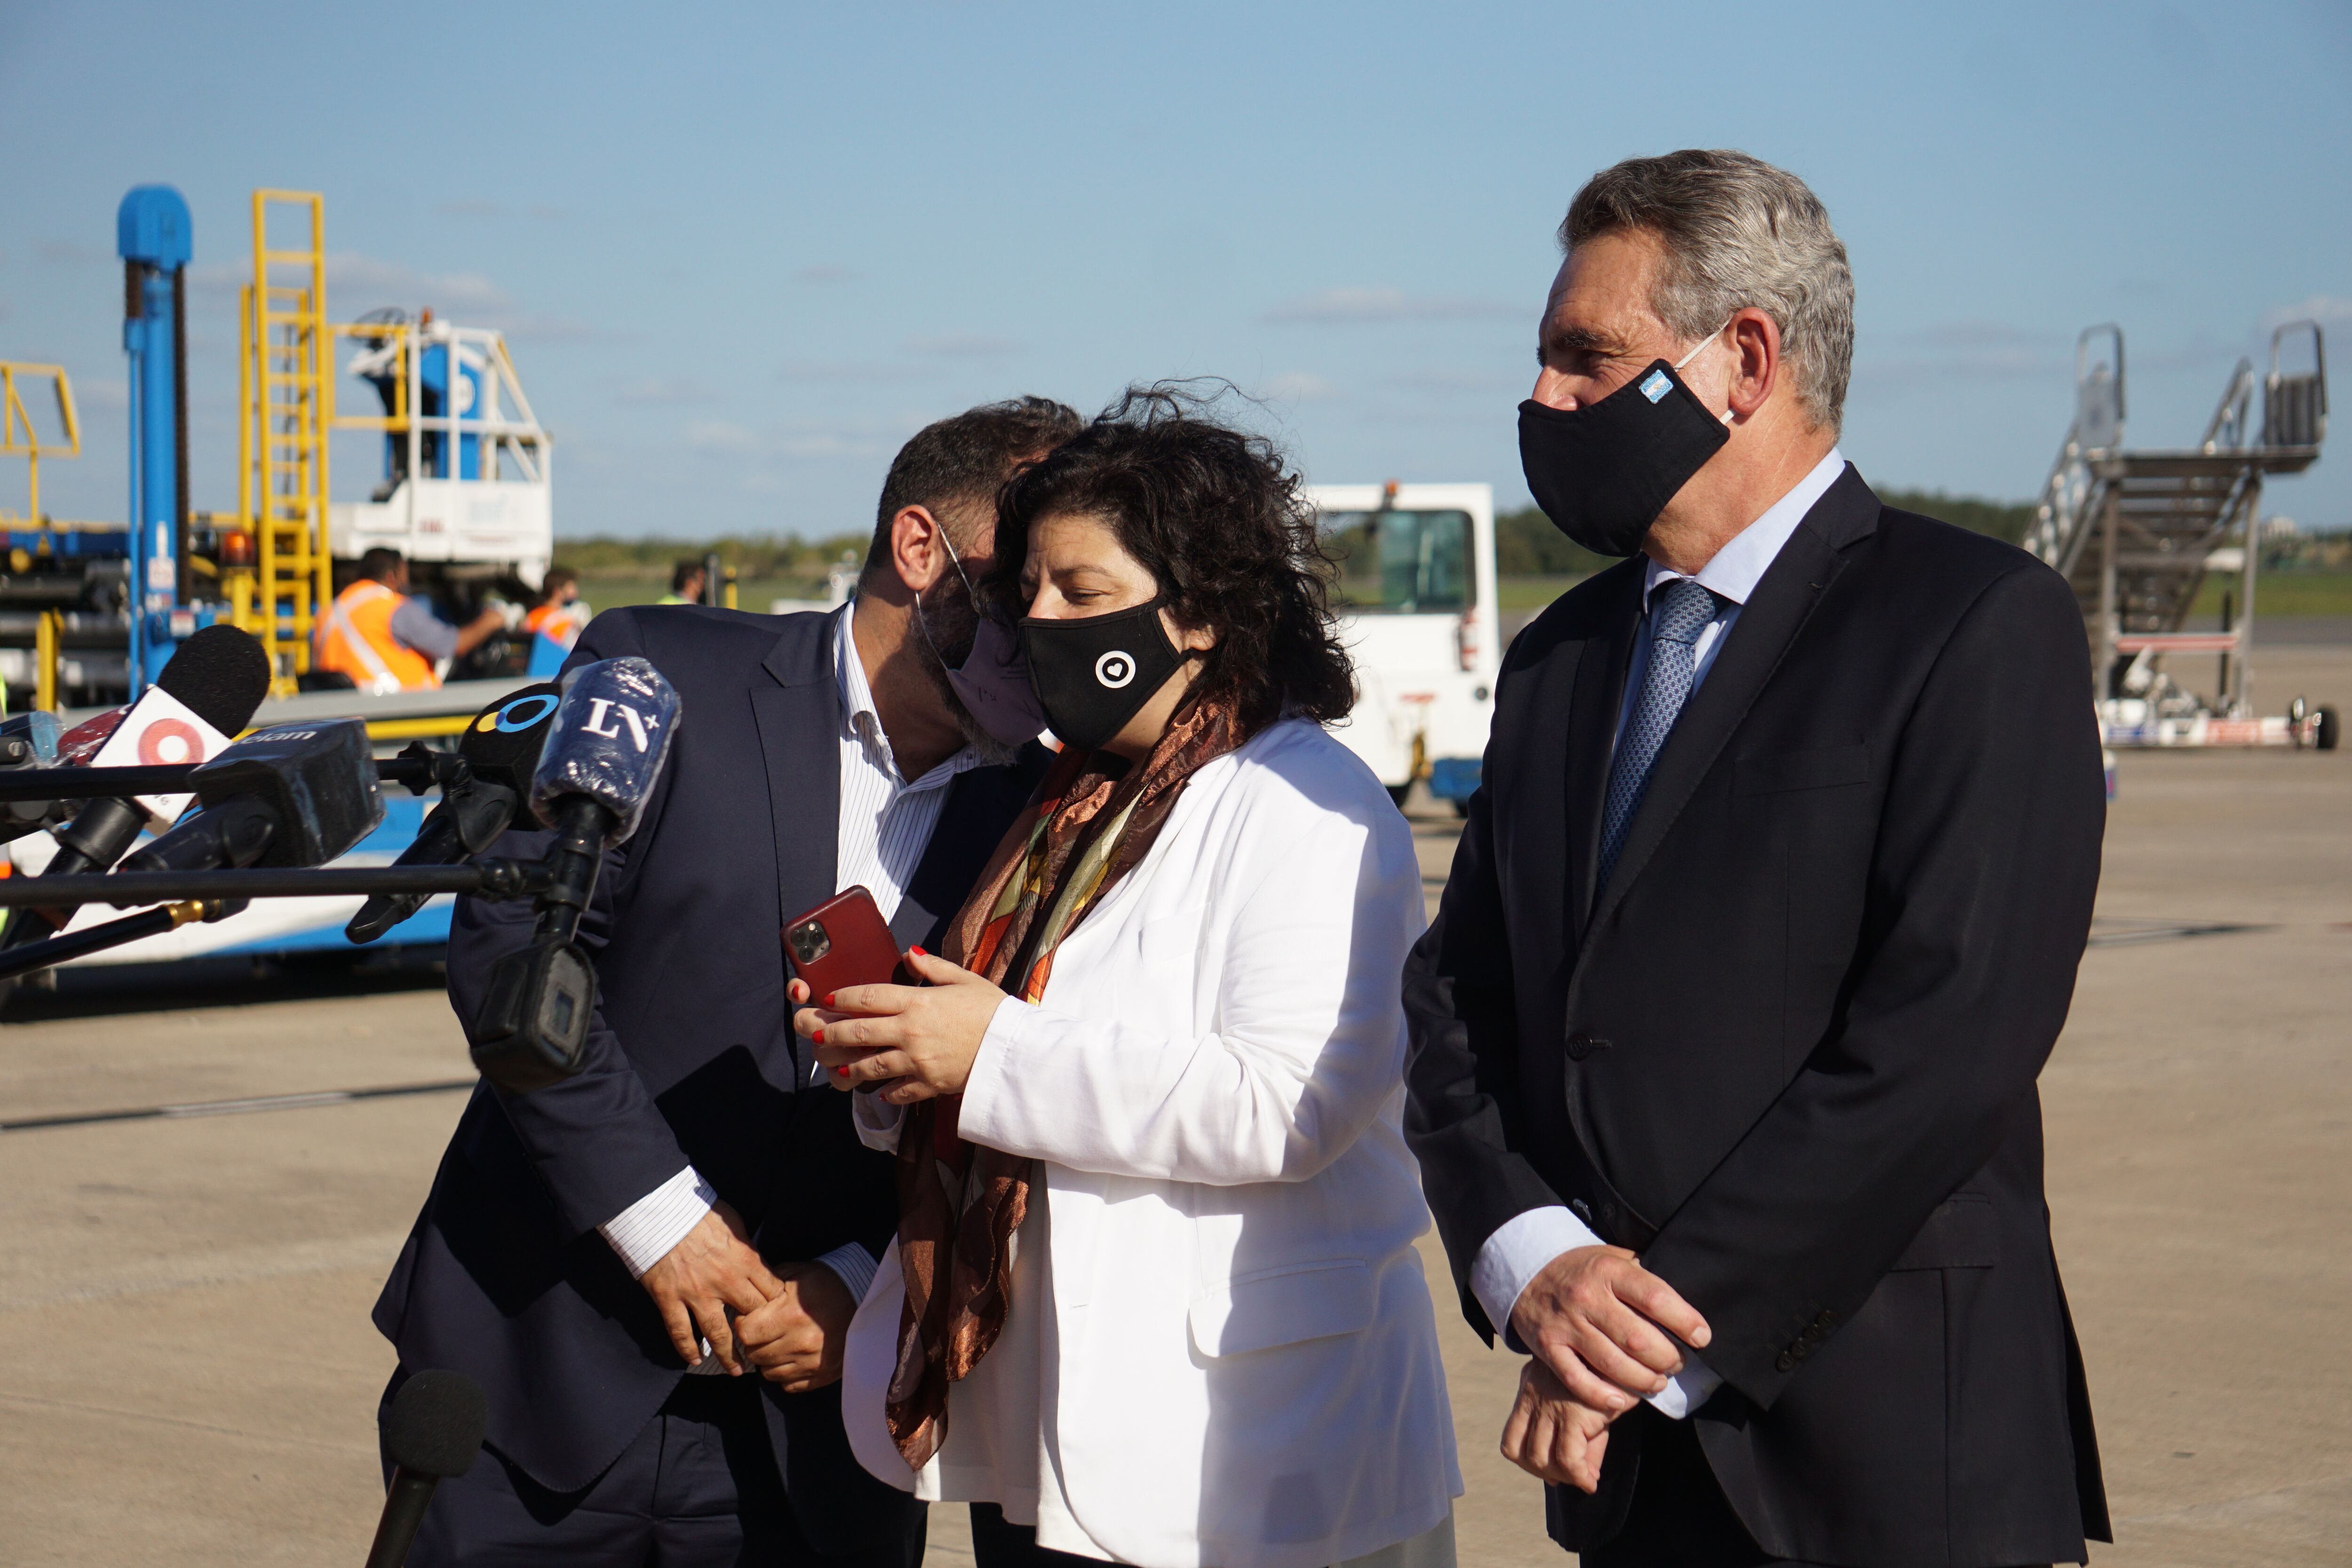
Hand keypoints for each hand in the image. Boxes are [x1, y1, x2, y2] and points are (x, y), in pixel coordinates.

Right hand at [639, 1200, 781, 1374]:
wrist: (660, 1210)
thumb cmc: (699, 1211)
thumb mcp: (734, 1222)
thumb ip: (747, 1246)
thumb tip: (757, 1260)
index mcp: (745, 1261)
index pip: (771, 1292)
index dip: (777, 1307)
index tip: (780, 1318)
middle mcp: (725, 1282)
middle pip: (751, 1316)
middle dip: (760, 1334)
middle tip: (765, 1349)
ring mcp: (696, 1294)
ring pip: (718, 1334)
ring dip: (729, 1356)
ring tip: (737, 1371)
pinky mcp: (670, 1299)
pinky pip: (680, 1332)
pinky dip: (687, 1349)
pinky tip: (693, 1360)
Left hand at [738, 1260, 858, 1392]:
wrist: (864, 1298)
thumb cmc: (825, 1283)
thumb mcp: (796, 1274)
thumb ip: (766, 1285)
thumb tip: (743, 1298)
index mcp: (791, 1316)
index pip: (746, 1333)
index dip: (744, 1324)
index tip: (751, 1318)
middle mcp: (801, 1343)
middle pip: (755, 1354)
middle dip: (754, 1342)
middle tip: (765, 1330)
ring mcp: (812, 1363)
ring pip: (768, 1373)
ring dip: (769, 1359)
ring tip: (779, 1343)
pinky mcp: (822, 1375)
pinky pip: (788, 1385)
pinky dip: (785, 1373)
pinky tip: (792, 1356)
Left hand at [794, 948, 1006, 1105]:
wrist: (1017, 1050)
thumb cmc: (994, 1011)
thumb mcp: (966, 980)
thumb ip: (933, 968)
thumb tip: (909, 955)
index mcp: (919, 1002)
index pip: (869, 997)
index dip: (844, 997)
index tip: (830, 998)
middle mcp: (911, 1031)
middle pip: (859, 1032)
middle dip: (832, 1032)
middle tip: (815, 1032)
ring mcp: (917, 1061)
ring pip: (870, 1066)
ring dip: (850, 1067)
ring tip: (837, 1068)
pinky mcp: (928, 1084)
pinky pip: (898, 1091)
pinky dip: (886, 1092)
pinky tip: (879, 1092)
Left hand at [1500, 1359, 1613, 1492]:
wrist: (1625, 1349)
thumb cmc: (1608, 1376)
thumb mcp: (1585, 1403)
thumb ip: (1581, 1440)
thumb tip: (1585, 1479)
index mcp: (1529, 1385)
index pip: (1511, 1438)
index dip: (1527, 1462)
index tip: (1551, 1471)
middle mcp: (1533, 1395)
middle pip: (1521, 1452)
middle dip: (1545, 1473)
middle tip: (1569, 1475)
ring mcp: (1551, 1406)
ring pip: (1540, 1459)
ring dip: (1561, 1477)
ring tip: (1581, 1476)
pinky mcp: (1574, 1414)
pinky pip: (1568, 1459)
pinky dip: (1579, 1477)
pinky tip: (1590, 1481)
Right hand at [1510, 1245, 1710, 1415]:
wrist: (1528, 1270)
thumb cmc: (1585, 1269)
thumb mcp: (1615, 1257)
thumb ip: (1645, 1277)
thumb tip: (1686, 1308)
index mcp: (1608, 1270)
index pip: (1655, 1298)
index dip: (1685, 1321)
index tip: (1702, 1337)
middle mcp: (1586, 1296)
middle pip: (1638, 1339)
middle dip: (1667, 1358)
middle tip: (1677, 1363)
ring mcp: (1565, 1323)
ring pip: (1613, 1365)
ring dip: (1643, 1381)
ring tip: (1656, 1381)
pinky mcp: (1548, 1347)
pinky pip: (1578, 1380)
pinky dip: (1603, 1396)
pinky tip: (1622, 1401)